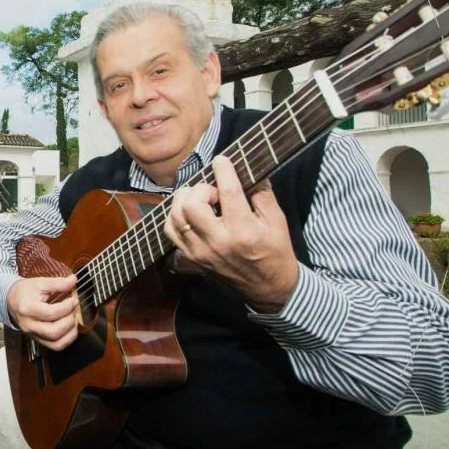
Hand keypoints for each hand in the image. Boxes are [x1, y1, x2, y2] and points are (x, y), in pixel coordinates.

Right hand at [6, 274, 78, 350]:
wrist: (11, 300)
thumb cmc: (25, 291)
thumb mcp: (39, 283)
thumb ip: (57, 283)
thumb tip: (73, 280)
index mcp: (27, 309)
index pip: (50, 313)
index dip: (66, 307)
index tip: (74, 300)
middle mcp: (28, 325)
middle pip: (53, 331)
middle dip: (69, 320)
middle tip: (74, 309)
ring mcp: (33, 335)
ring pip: (56, 343)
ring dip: (70, 332)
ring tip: (73, 319)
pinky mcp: (38, 340)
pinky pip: (55, 346)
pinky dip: (67, 340)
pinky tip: (70, 328)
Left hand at [163, 155, 298, 311]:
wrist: (267, 288)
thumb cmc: (275, 252)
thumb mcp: (277, 222)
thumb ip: (262, 195)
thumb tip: (249, 170)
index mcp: (244, 231)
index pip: (227, 193)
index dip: (222, 171)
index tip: (221, 160)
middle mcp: (218, 242)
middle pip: (192, 204)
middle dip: (201, 188)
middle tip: (214, 191)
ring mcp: (201, 251)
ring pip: (176, 216)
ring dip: (185, 199)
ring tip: (201, 199)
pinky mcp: (192, 257)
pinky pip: (170, 230)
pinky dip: (175, 215)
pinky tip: (190, 212)